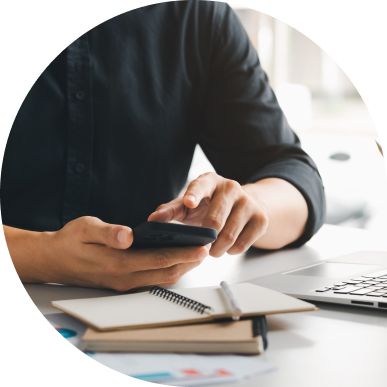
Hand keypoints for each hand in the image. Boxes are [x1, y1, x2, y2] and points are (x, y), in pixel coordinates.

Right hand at [40, 216, 208, 290]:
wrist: (53, 260)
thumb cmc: (70, 241)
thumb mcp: (84, 228)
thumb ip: (107, 232)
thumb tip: (128, 235)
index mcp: (117, 264)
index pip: (158, 259)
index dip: (182, 253)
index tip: (201, 246)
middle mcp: (124, 278)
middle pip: (165, 273)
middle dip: (189, 262)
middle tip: (207, 249)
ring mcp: (124, 284)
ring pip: (161, 279)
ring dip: (181, 268)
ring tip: (197, 254)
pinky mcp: (124, 283)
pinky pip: (153, 280)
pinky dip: (168, 270)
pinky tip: (176, 259)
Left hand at [148, 172, 268, 256]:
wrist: (244, 205)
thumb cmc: (210, 205)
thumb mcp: (189, 205)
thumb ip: (171, 210)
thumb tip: (152, 220)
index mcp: (210, 181)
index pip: (201, 185)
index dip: (194, 194)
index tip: (188, 203)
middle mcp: (231, 187)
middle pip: (216, 220)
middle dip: (206, 239)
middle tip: (202, 246)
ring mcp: (248, 202)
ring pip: (229, 235)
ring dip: (217, 249)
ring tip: (213, 249)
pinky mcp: (261, 218)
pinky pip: (243, 244)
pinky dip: (232, 251)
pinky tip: (228, 246)